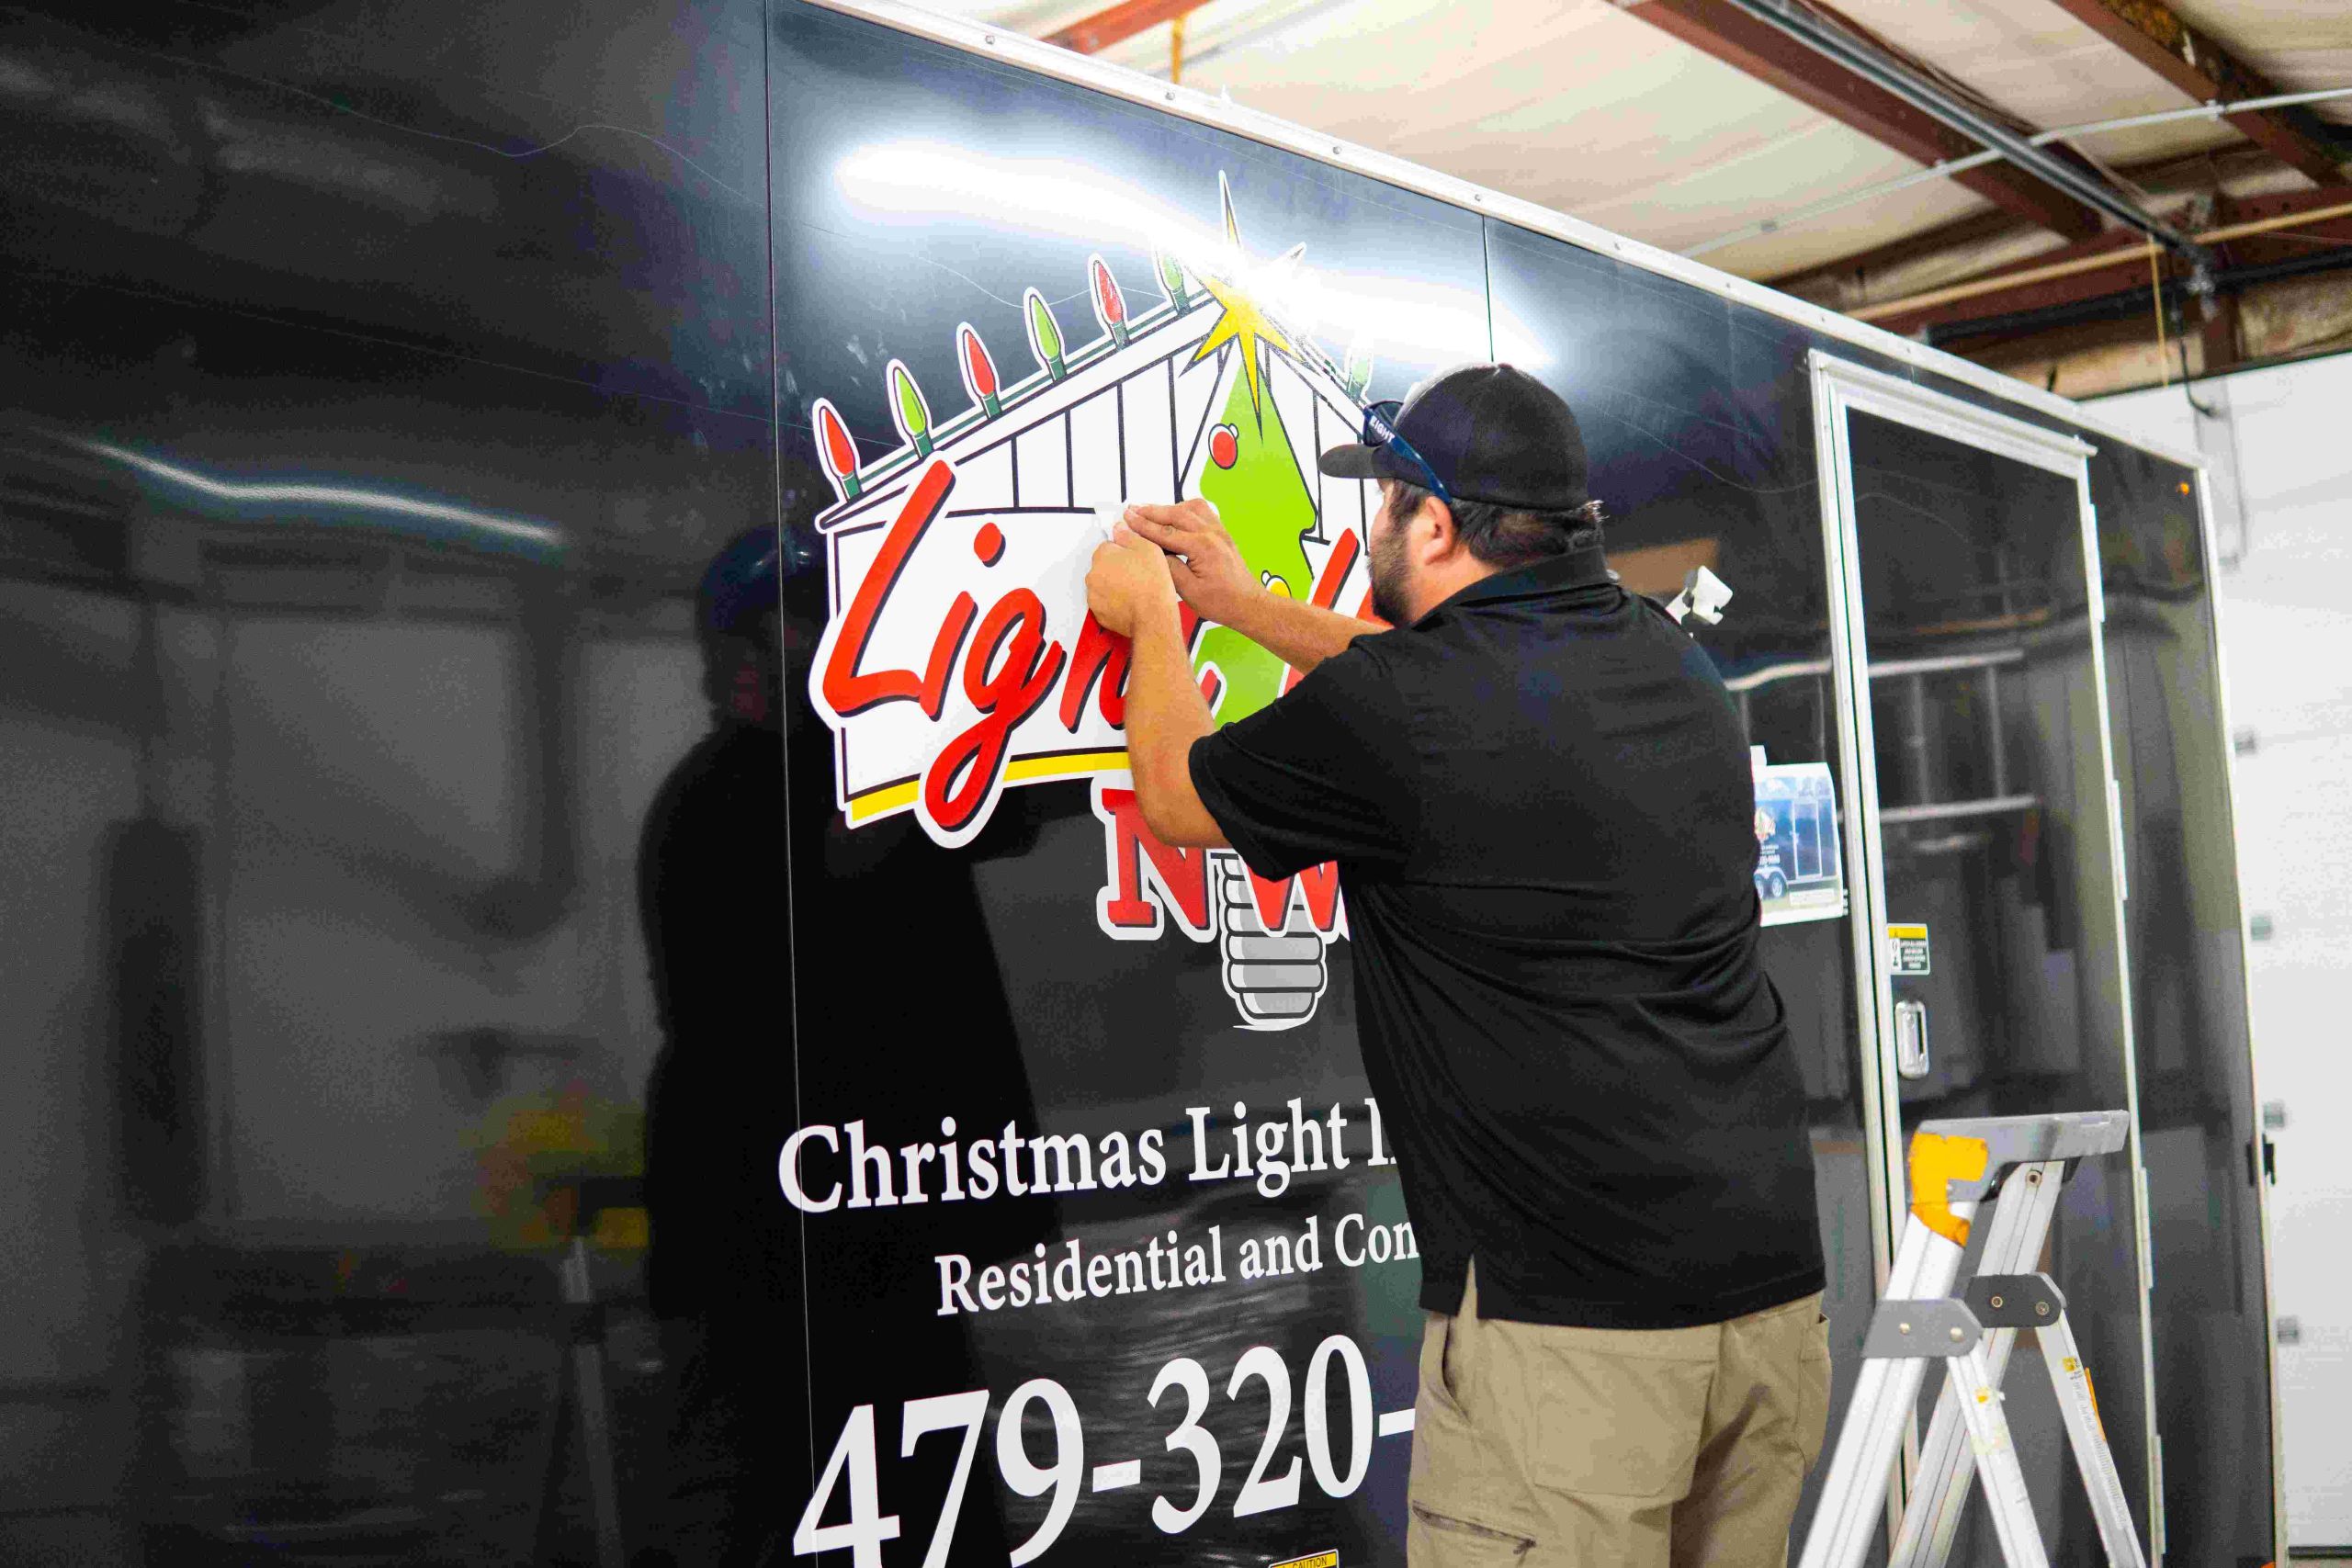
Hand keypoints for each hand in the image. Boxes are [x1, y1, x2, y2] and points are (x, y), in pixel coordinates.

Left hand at [1085, 523, 1177, 636]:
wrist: (1153, 617)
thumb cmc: (1152, 584)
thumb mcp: (1148, 548)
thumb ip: (1129, 534)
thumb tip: (1119, 527)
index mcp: (1102, 555)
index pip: (1108, 546)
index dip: (1124, 551)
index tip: (1135, 558)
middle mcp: (1093, 575)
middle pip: (1104, 565)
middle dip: (1117, 568)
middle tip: (1138, 574)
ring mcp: (1094, 596)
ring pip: (1103, 585)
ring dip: (1115, 585)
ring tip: (1135, 590)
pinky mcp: (1099, 613)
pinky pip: (1105, 602)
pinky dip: (1114, 602)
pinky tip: (1130, 602)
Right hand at [1122, 500, 1257, 626]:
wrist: (1247, 603)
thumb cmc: (1221, 602)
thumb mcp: (1188, 591)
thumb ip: (1169, 567)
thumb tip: (1151, 551)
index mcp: (1202, 547)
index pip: (1166, 532)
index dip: (1143, 526)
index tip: (1127, 519)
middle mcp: (1212, 533)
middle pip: (1176, 514)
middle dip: (1152, 511)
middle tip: (1132, 510)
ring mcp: (1219, 530)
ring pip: (1191, 508)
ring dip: (1169, 508)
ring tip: (1150, 511)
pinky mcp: (1222, 532)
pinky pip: (1202, 511)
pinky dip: (1185, 510)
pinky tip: (1175, 515)